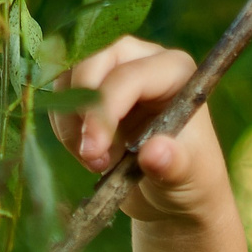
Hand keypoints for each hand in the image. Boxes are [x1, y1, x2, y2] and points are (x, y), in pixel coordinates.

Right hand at [53, 38, 233, 229]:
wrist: (171, 194)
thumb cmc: (189, 181)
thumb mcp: (189, 178)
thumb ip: (174, 165)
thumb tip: (154, 153)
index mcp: (176, 72)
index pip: (130, 75)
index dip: (105, 110)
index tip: (93, 153)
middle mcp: (145, 60)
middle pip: (95, 58)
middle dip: (82, 106)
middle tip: (90, 155)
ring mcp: (115, 71)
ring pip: (71, 74)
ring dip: (70, 119)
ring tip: (93, 159)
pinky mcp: (93, 89)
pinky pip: (62, 95)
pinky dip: (65, 126)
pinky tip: (89, 155)